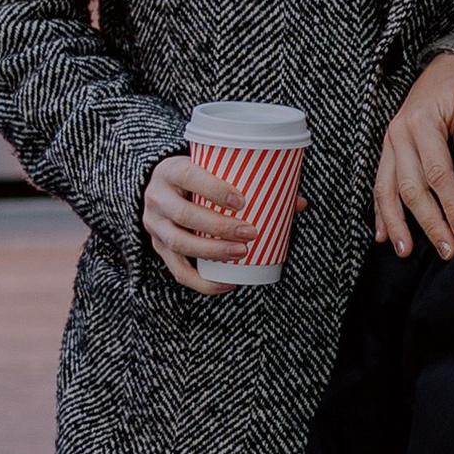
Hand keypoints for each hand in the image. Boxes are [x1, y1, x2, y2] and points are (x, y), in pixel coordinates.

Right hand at [143, 154, 250, 292]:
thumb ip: (252, 183)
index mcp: (170, 170)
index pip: (187, 176)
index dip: (213, 189)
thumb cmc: (198, 178)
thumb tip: (299, 203)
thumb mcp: (214, 171)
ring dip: (212, 251)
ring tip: (241, 252)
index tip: (241, 201)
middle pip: (183, 214)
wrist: (164, 188)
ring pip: (179, 243)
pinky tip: (226, 283)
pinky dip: (202, 281)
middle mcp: (157, 198)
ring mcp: (155, 225)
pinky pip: (177, 270)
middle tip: (250, 232)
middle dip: (218, 226)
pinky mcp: (158, 248)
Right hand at [375, 57, 453, 258]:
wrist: (445, 66)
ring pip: (387, 190)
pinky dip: (380, 211)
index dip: (449, 203)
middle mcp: (398, 136)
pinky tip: (383, 234)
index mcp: (420, 123)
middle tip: (446, 249)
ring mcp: (389, 144)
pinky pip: (379, 184)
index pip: (436, 172)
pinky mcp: (388, 151)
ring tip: (405, 251)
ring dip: (396, 223)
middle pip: (411, 188)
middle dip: (427, 222)